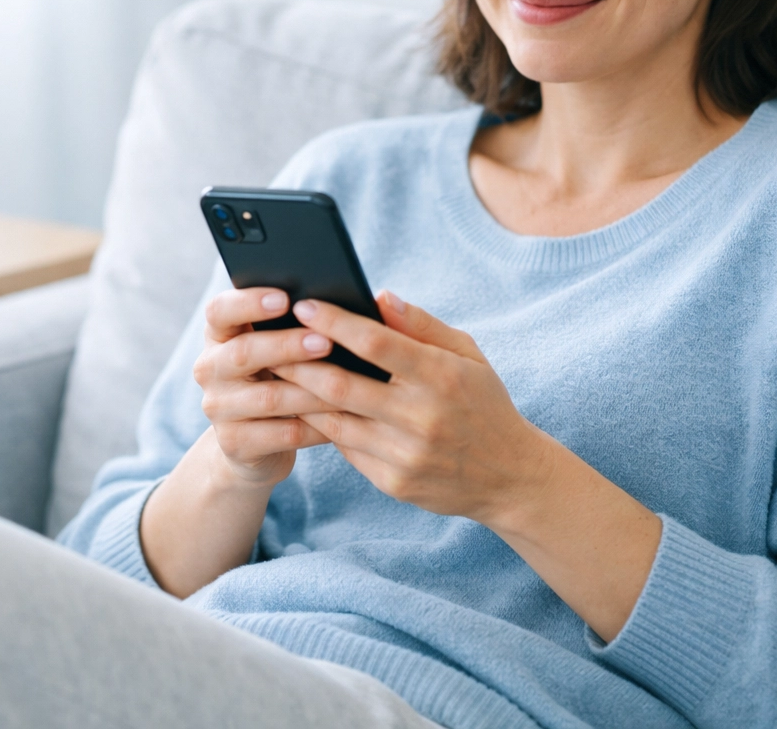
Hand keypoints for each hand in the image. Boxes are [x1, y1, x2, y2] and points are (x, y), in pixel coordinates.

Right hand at [192, 287, 342, 488]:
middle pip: (244, 353)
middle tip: (326, 341)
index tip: (286, 298)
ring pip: (268, 398)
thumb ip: (290, 325)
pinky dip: (317, 426)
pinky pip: (282, 434)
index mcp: (218, 335)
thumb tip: (335, 305)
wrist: (254, 443)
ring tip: (347, 384)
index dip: (249, 303)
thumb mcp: (274, 350)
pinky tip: (345, 420)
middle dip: (288, 346)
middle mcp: (209, 369)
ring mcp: (218, 409)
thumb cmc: (276, 379)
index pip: (220, 311)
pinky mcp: (235, 443)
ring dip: (311, 390)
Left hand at [274, 291, 661, 641]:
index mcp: (442, 377)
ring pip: (334, 421)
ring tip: (272, 372)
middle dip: (297, 361)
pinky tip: (299, 407)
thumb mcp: (467, 355)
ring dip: (298, 396)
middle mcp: (422, 417)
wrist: (511, 478)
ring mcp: (406, 454)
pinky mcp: (393, 482)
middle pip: (342, 385)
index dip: (335, 323)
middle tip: (265, 341)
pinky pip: (345, 449)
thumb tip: (377, 295)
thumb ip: (421, 325)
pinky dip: (320, 426)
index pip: (376, 344)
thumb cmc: (484, 404)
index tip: (303, 305)